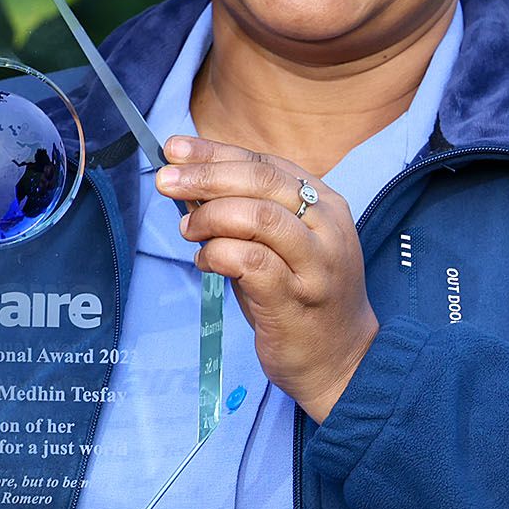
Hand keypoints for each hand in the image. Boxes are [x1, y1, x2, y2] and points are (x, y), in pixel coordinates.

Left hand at [156, 135, 379, 419]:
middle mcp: (327, 228)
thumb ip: (244, 212)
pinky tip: (206, 262)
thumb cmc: (300, 298)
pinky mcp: (296, 299)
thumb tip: (189, 181)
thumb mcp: (280, 246)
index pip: (266, 164)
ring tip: (188, 230)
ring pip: (259, 217)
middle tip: (166, 181)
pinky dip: (218, 254)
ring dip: (211, 216)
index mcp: (326, 205)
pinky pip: (251, 261)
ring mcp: (316, 264)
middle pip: (261, 182)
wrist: (341, 360)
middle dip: (206, 175)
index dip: (216, 152)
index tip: (175, 149)